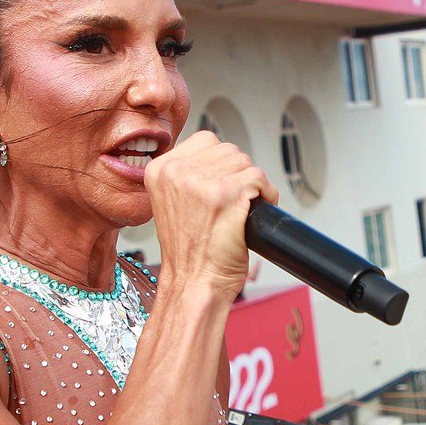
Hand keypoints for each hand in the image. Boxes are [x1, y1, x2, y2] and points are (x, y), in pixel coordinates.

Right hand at [145, 131, 277, 297]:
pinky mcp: (226, 194)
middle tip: (236, 202)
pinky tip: (254, 212)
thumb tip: (218, 157)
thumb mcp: (172, 203)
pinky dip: (267, 194)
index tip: (223, 186)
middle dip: (239, 175)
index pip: (206, 141)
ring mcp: (201, 181)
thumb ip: (188, 176)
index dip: (222, 163)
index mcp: (159, 169)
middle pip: (229, 150)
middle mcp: (176, 171)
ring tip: (243, 209)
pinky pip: (259, 178)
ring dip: (253, 185)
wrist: (193, 284)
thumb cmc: (189, 252)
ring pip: (246, 163)